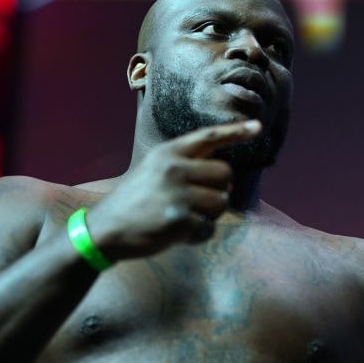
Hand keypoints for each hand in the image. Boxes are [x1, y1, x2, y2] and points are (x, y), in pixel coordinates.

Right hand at [88, 120, 261, 258]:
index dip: (235, 132)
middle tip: (198, 202)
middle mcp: (174, 169)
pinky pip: (208, 227)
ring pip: (221, 203)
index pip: (208, 137)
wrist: (105, 230)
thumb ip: (184, 166)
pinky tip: (177, 233)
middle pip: (225, 175)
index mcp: (168, 153)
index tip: (258, 128)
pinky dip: (198, 235)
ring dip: (209, 215)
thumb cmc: (134, 202)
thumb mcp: (153, 171)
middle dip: (219, 190)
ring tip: (184, 218)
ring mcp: (178, 195)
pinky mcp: (180, 220)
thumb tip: (225, 177)